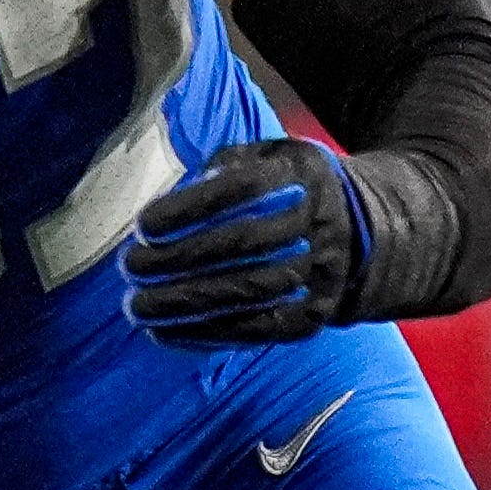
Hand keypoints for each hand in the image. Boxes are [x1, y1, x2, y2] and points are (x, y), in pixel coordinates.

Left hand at [120, 137, 362, 346]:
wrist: (360, 229)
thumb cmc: (284, 185)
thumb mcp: (263, 155)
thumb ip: (222, 167)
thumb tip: (173, 198)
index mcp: (300, 176)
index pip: (242, 190)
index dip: (190, 208)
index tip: (144, 226)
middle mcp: (317, 223)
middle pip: (244, 244)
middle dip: (179, 259)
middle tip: (130, 267)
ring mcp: (321, 272)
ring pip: (250, 291)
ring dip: (187, 303)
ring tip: (138, 307)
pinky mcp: (315, 313)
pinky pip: (260, 328)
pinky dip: (210, 333)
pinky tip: (167, 332)